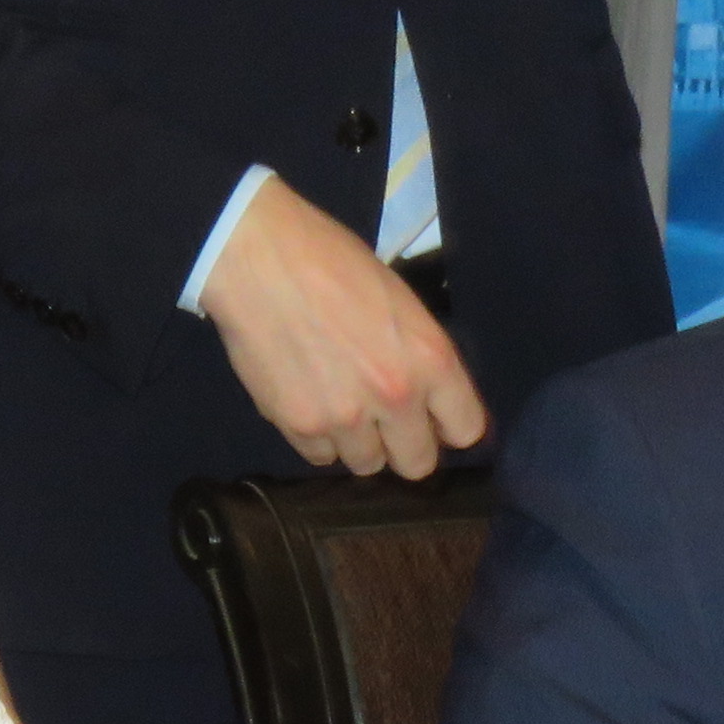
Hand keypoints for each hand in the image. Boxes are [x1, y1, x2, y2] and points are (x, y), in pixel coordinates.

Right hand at [195, 177, 487, 475]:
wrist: (258, 258)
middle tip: (384, 421)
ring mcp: (345, 418)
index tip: (434, 419)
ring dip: (358, 443)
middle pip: (417, 464)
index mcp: (431, 359)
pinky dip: (318, 438)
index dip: (448, 425)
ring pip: (366, 465)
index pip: (466, 430)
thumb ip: (421, 357)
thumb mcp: (400, 302)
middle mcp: (395, 397)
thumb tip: (431, 401)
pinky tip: (309, 402)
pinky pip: (320, 457)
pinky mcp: (299, 426)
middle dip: (404, 445)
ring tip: (339, 404)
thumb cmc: (333, 262)